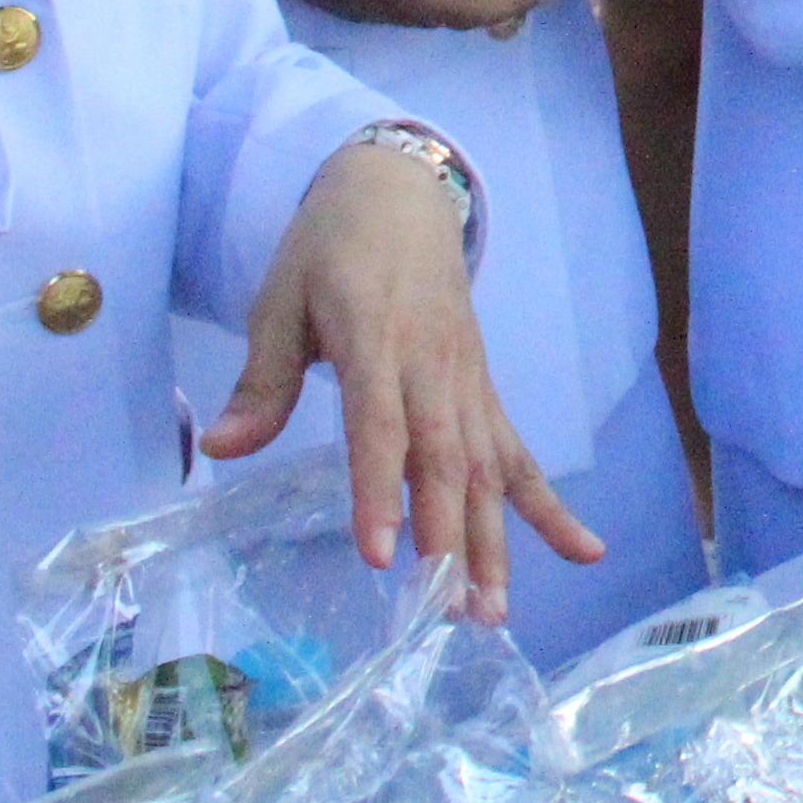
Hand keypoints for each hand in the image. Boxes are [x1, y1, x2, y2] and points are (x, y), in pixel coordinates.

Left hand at [206, 141, 596, 620]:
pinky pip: (518, 451)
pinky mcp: (483, 388)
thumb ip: (262, 381)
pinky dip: (548, 505)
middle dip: (451, 536)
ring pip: (489, 466)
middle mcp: (432, 364)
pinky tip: (582, 551)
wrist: (401, 192)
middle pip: (448, 458)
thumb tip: (220, 450)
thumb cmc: (329, 248)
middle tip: (453, 610)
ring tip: (495, 610)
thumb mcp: (280, 299)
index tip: (381, 554)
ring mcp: (467, 378)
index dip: (380, 490)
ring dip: (496, 540)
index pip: (380, 423)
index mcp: (374, 336)